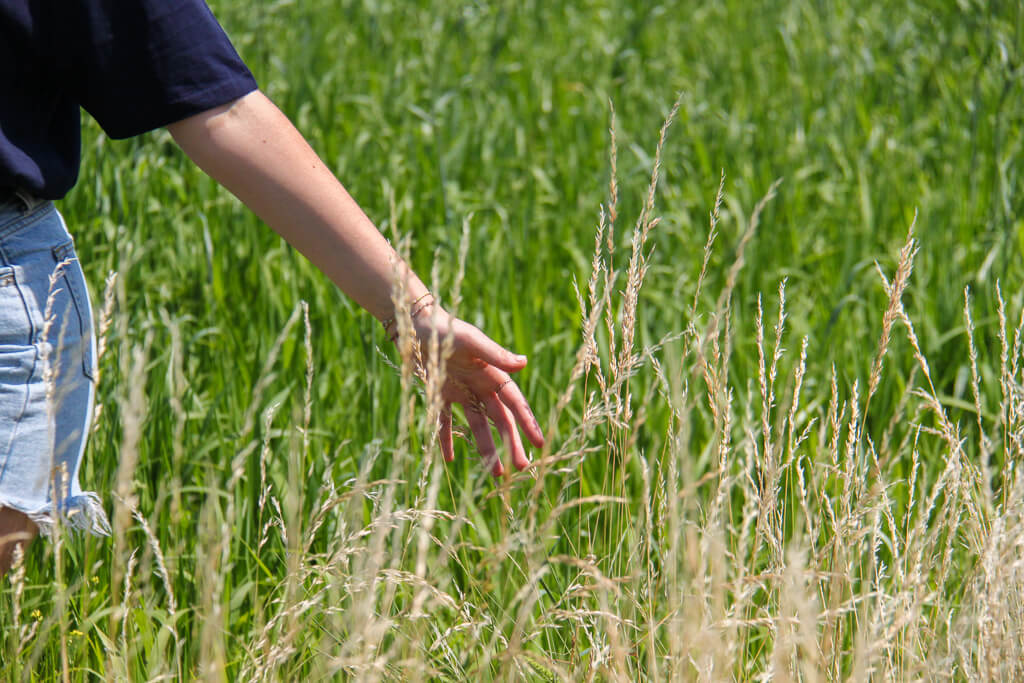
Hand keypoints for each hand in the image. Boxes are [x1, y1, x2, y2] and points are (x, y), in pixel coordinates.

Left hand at [401, 306, 544, 475]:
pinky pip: (445, 422)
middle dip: (512, 443)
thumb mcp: (470, 341)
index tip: (540, 444)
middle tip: (521, 467)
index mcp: (492, 373)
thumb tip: (524, 364)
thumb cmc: (445, 328)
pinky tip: (451, 459)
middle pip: (500, 420)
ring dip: (487, 448)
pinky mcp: (439, 394)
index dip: (528, 423)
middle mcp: (479, 386)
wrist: (415, 323)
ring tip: (496, 473)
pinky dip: (447, 439)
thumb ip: (495, 354)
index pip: (514, 403)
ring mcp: (460, 392)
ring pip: (477, 426)